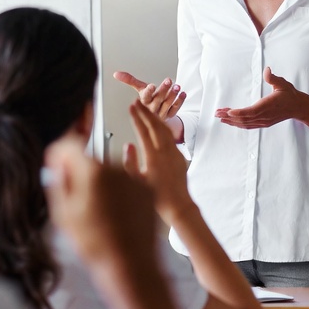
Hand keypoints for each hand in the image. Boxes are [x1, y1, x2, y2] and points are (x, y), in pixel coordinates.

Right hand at [45, 138, 158, 273]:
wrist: (130, 263)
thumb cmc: (96, 244)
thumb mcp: (63, 213)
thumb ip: (58, 181)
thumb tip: (57, 163)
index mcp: (92, 172)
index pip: (71, 145)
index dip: (60, 153)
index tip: (58, 162)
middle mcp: (115, 168)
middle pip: (90, 159)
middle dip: (82, 172)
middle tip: (78, 197)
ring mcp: (134, 177)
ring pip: (109, 170)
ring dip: (102, 181)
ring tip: (100, 211)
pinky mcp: (148, 188)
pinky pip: (127, 180)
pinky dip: (120, 189)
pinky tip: (116, 210)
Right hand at [113, 71, 186, 121]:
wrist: (154, 116)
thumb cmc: (147, 99)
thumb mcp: (139, 89)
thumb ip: (130, 80)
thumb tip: (116, 73)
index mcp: (143, 102)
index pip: (145, 98)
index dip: (148, 92)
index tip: (151, 86)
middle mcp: (152, 109)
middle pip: (158, 100)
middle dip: (163, 90)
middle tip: (168, 80)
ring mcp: (161, 113)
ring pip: (167, 105)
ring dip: (173, 95)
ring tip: (177, 86)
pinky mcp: (169, 115)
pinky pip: (175, 109)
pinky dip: (180, 102)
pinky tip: (183, 94)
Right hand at [123, 100, 192, 224]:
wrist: (178, 206)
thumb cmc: (156, 198)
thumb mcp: (137, 182)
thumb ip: (130, 162)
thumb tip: (129, 145)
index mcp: (153, 158)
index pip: (143, 131)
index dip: (136, 117)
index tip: (131, 107)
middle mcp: (165, 152)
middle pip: (155, 126)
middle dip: (145, 112)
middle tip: (137, 102)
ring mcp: (174, 153)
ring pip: (165, 130)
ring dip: (155, 118)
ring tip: (147, 110)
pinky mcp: (179, 157)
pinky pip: (171, 137)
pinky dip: (163, 128)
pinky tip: (158, 126)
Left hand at [216, 67, 308, 129]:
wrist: (298, 107)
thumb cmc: (289, 94)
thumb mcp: (282, 84)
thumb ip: (273, 78)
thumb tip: (267, 70)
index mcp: (268, 105)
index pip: (251, 111)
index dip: (239, 113)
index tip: (228, 111)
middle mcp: (265, 116)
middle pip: (245, 119)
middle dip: (229, 117)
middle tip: (217, 113)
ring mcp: (264, 121)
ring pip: (245, 124)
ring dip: (232, 121)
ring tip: (220, 117)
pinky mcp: (264, 123)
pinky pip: (249, 126)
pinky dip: (238, 124)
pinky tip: (231, 122)